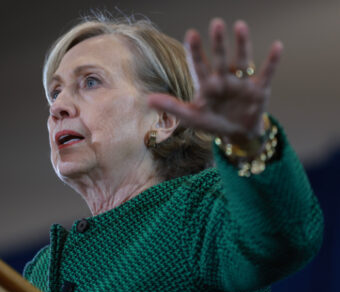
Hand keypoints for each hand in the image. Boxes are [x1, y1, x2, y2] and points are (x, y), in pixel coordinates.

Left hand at [148, 18, 282, 145]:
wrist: (237, 134)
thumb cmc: (212, 123)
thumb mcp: (192, 117)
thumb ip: (172, 108)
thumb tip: (148, 100)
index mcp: (206, 85)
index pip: (198, 65)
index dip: (195, 51)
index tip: (190, 34)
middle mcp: (223, 79)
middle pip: (219, 58)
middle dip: (217, 43)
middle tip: (216, 24)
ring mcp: (241, 82)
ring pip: (242, 61)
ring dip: (242, 45)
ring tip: (240, 27)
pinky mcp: (258, 89)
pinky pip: (266, 73)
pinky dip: (272, 61)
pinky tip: (278, 46)